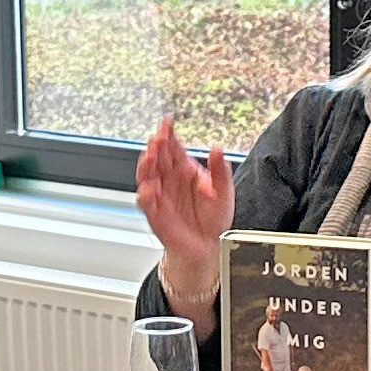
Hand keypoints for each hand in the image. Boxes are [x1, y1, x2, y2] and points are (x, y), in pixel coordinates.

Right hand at [134, 117, 235, 311]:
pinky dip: (146, 196)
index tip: (167, 123)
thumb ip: (220, 171)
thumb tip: (217, 149)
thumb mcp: (224, 192)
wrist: (208, 246)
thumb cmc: (214, 218)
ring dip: (146, 167)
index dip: (169, 135)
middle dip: (156, 148)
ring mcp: (161, 197)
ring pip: (147, 177)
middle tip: (158, 139)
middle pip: (158, 159)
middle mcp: (170, 181)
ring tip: (150, 157)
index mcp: (185, 171)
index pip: (174, 149)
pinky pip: (147, 204)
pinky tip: (150, 188)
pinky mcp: (156, 215)